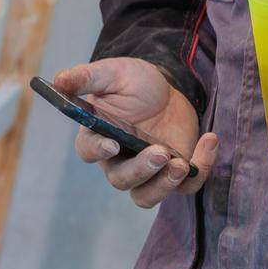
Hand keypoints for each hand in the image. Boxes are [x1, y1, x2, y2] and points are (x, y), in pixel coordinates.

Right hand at [53, 58, 219, 208]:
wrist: (165, 87)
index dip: (99, 150)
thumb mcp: (112, 73)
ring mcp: (148, 170)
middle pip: (122, 180)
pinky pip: (187, 184)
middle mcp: (119, 161)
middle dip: (141, 170)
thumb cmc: (132, 82)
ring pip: (148, 195)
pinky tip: (210, 140)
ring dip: (164, 185)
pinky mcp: (175, 172)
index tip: (113, 143)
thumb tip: (58, 80)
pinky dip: (201, 168)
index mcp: (98, 137)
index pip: (89, 151)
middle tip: (160, 152)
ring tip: (182, 165)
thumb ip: (87, 77)